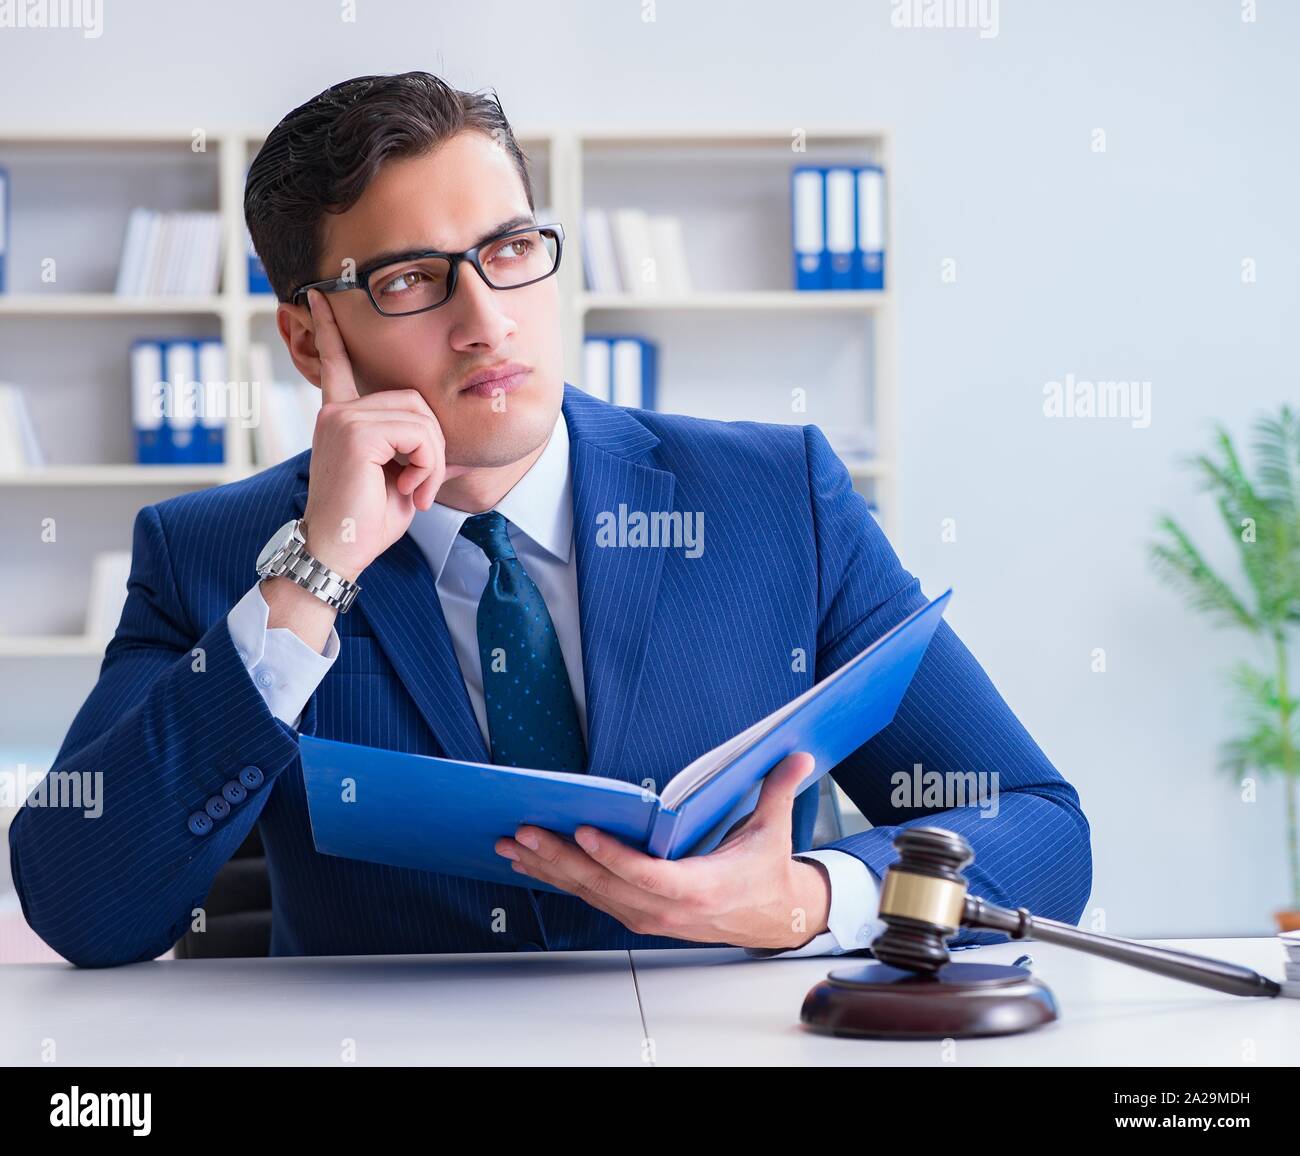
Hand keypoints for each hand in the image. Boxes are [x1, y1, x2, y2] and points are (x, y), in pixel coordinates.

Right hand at [299, 287, 467, 580]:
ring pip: (422, 420)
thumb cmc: (364, 522)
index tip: (319, 298)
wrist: (337, 552)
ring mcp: (343, 418)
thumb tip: (447, 445)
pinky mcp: (356, 432)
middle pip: (416, 402)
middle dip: (432, 448)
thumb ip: (415, 452)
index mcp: (341, 417)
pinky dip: (427, 466)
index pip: (338, 364)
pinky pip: (419, 435)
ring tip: (412, 491)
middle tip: (419, 487)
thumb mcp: (398, 480)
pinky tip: (408, 491)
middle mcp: (337, 411)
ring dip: (431, 461)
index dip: (329, 331)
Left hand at [495, 752, 831, 950]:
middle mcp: (666, 908)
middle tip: (525, 833)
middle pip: (604, 885)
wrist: (773, 918)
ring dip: (549, 870)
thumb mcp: (774, 831)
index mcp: (699, 888)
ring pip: (590, 894)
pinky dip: (560, 880)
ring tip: (514, 846)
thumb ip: (779, 790)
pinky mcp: (638, 915)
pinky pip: (592, 897)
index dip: (613, 856)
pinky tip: (532, 864)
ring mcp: (648, 916)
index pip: (647, 875)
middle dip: (559, 858)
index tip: (584, 831)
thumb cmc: (766, 873)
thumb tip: (797, 753)